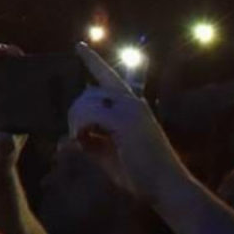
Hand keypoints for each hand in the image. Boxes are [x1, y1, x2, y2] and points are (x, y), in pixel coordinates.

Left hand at [64, 44, 182, 202]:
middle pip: (90, 91)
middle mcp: (132, 102)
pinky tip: (80, 139)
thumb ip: (90, 141)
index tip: (78, 46)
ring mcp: (130, 109)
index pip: (109, 76)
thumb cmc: (140, 173)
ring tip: (78, 140)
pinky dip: (79, 126)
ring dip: (75, 120)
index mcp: (132, 106)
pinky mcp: (125, 121)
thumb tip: (68, 139)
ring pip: (87, 100)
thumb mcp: (110, 153)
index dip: (92, 60)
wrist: (166, 187)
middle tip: (74, 134)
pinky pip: (90, 113)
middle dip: (74, 110)